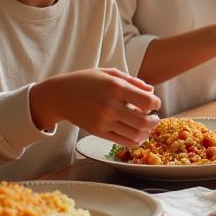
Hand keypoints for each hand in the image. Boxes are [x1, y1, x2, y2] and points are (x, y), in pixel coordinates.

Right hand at [31, 68, 160, 145]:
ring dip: (146, 132)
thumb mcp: (109, 73)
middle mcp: (110, 106)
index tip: (154, 103)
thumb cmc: (86, 81)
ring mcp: (103, 121)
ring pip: (135, 134)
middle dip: (154, 121)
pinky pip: (122, 141)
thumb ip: (133, 81)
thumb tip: (151, 91)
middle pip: (144, 121)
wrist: (59, 95)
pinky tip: (138, 136)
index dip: (156, 103)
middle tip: (155, 118)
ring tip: (147, 127)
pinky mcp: (98, 132)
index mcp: (116, 87)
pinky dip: (135, 141)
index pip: (147, 101)